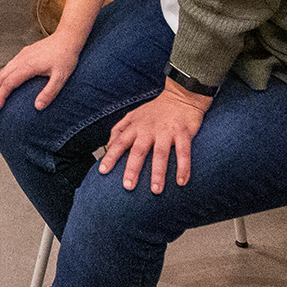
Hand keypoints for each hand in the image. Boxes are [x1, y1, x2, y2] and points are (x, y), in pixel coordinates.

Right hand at [0, 31, 83, 112]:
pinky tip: (5, 80)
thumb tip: (38, 107)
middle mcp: (21, 59)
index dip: (1, 96)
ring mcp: (22, 55)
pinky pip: (9, 65)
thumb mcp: (61, 78)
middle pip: (1, 76)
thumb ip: (49, 93)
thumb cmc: (66, 57)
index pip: (8, 83)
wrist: (68, 37)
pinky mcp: (25, 52)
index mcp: (28, 66)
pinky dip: (3, 75)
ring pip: (4, 70)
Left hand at [97, 78, 213, 191]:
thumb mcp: (134, 115)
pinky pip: (183, 153)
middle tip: (128, 186)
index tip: (103, 171)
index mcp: (135, 126)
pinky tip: (181, 182)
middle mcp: (149, 129)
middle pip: (138, 151)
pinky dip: (183, 168)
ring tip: (155, 190)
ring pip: (160, 154)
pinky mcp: (183, 133)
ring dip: (158, 173)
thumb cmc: (155, 110)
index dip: (111, 156)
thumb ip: (120, 129)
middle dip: (132, 169)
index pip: (120, 142)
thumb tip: (108, 145)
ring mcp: (166, 131)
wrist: (181, 96)